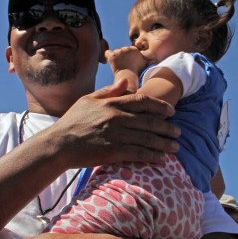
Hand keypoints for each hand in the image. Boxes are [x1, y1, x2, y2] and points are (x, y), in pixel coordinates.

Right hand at [49, 79, 180, 166]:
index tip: (171, 111)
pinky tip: (161, 158)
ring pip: (147, 138)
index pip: (143, 102)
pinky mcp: (113, 152)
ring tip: (176, 147)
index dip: (160, 106)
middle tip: (179, 132)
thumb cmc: (73, 121)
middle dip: (167, 127)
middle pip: (150, 121)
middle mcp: (117, 118)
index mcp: (112, 104)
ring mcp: (116, 135)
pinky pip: (138, 153)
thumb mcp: (89, 100)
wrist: (59, 144)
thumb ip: (110, 91)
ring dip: (164, 143)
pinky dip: (152, 155)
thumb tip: (126, 80)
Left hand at [105, 46, 147, 74]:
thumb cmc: (137, 71)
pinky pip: (107, 53)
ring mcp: (119, 51)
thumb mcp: (145, 63)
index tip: (130, 62)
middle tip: (124, 64)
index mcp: (134, 49)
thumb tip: (154, 58)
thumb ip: (149, 59)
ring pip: (116, 52)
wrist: (128, 77)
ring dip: (116, 57)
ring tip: (119, 65)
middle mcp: (126, 48)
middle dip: (123, 56)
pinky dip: (108, 56)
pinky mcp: (112, 56)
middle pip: (122, 51)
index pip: (129, 50)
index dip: (129, 56)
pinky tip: (110, 61)